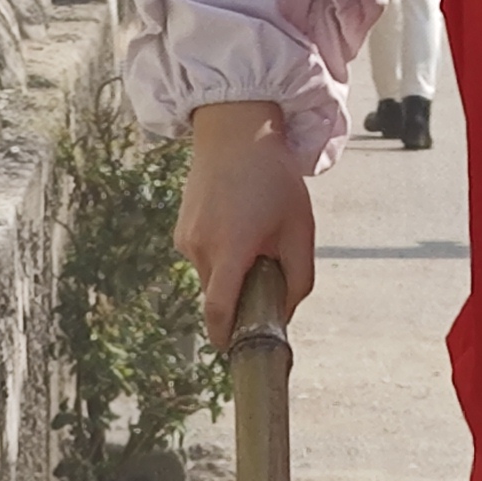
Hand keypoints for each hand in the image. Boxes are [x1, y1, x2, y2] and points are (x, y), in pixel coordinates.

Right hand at [172, 100, 315, 346]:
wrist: (235, 130)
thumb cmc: (274, 176)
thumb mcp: (300, 227)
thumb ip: (299, 276)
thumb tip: (287, 311)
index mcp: (233, 248)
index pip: (219, 311)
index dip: (225, 337)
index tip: (234, 350)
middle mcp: (202, 248)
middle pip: (219, 297)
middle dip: (240, 297)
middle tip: (267, 274)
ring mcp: (187, 238)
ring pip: (211, 277)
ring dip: (232, 272)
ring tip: (254, 234)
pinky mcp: (181, 230)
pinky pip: (203, 258)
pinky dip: (221, 254)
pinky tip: (238, 223)